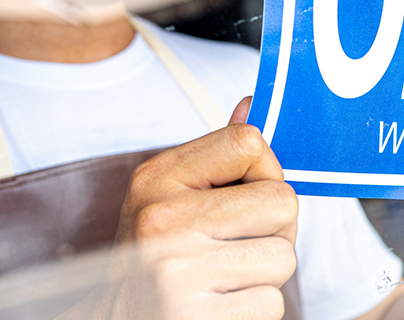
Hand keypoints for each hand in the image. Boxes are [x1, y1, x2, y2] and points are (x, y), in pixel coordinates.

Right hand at [105, 97, 297, 319]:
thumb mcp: (170, 196)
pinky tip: (220, 304)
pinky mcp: (193, 316)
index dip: (264, 172)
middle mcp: (162, 219)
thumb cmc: (155, 257)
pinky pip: (271, 303)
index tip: (243, 197)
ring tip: (224, 277)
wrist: (120, 319)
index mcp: (156, 178)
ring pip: (283, 256)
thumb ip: (218, 155)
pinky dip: (255, 308)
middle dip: (273, 229)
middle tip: (236, 246)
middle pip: (282, 202)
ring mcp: (176, 272)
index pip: (249, 142)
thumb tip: (252, 104)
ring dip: (264, 273)